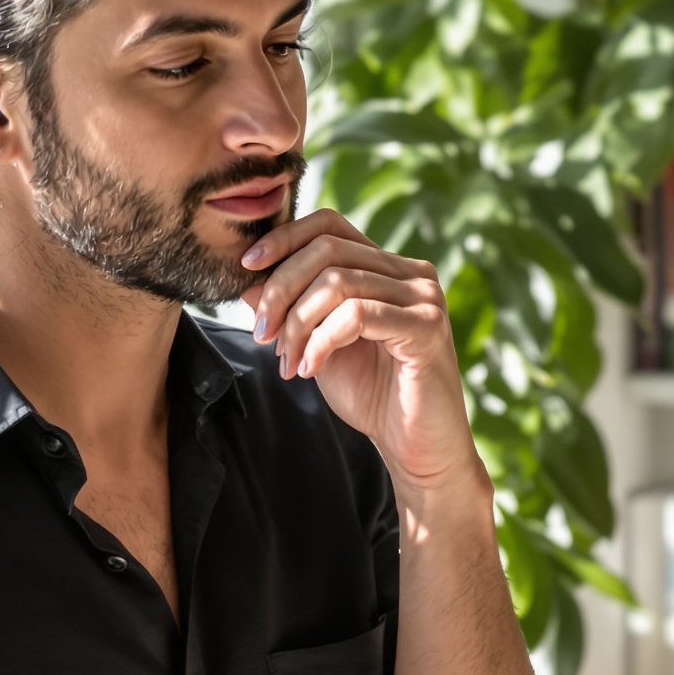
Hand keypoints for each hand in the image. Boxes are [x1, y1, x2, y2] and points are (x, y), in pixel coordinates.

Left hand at [240, 211, 481, 503]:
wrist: (416, 450)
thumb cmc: (373, 398)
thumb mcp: (318, 347)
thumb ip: (291, 313)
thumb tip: (248, 284)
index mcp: (386, 268)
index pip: (330, 224)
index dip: (285, 237)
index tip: (246, 266)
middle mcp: (410, 272)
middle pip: (327, 250)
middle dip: (281, 289)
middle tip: (261, 333)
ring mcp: (423, 297)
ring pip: (337, 282)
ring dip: (298, 324)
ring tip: (287, 361)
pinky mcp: (427, 326)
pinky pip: (357, 315)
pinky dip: (322, 341)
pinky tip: (310, 369)